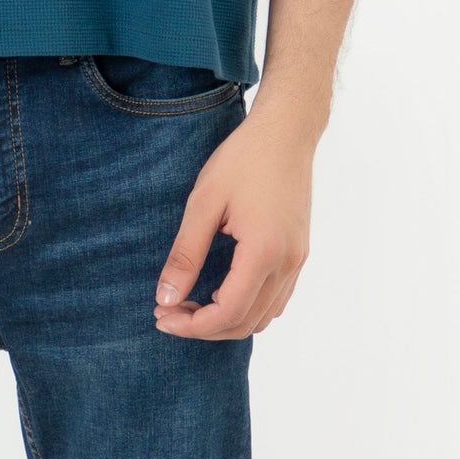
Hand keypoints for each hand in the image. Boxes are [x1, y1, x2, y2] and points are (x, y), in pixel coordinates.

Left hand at [153, 102, 313, 339]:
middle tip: (167, 312)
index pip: (228, 313)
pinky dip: (247, 307)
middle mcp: (287, 264)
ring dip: (226, 320)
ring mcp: (297, 261)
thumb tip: (166, 298)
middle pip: (246, 323)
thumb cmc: (243, 159)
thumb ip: (186, 254)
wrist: (286, 132)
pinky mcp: (299, 253)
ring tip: (190, 303)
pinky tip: (221, 291)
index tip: (160, 316)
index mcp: (264, 252)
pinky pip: (275, 299)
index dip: (192, 325)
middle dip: (204, 327)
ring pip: (263, 316)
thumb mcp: (204, 202)